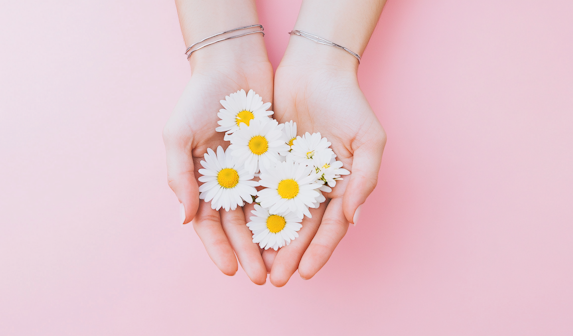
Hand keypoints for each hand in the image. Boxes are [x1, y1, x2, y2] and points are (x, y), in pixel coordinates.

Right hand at [163, 38, 271, 284]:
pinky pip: (284, 190)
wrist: (232, 63)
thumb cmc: (198, 99)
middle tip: (263, 277)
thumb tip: (185, 220)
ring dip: (271, 241)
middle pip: (239, 227)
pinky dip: (289, 211)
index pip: (210, 225)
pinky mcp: (276, 159)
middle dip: (249, 253)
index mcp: (202, 181)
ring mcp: (254, 172)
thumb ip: (180, 177)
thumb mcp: (178, 135)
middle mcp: (229, 182)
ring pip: (264, 214)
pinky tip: (299, 232)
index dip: (218, 249)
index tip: (231, 270)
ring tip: (282, 264)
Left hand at [268, 38, 386, 285]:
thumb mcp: (369, 140)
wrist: (314, 68)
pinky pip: (257, 190)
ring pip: (277, 215)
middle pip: (300, 227)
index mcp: (340, 185)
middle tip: (275, 279)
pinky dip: (251, 211)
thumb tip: (352, 220)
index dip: (318, 251)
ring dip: (268, 241)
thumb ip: (364, 180)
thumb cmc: (348, 102)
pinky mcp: (267, 161)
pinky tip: (241, 232)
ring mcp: (289, 175)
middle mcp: (314, 185)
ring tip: (256, 265)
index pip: (329, 226)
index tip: (305, 274)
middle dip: (289, 254)